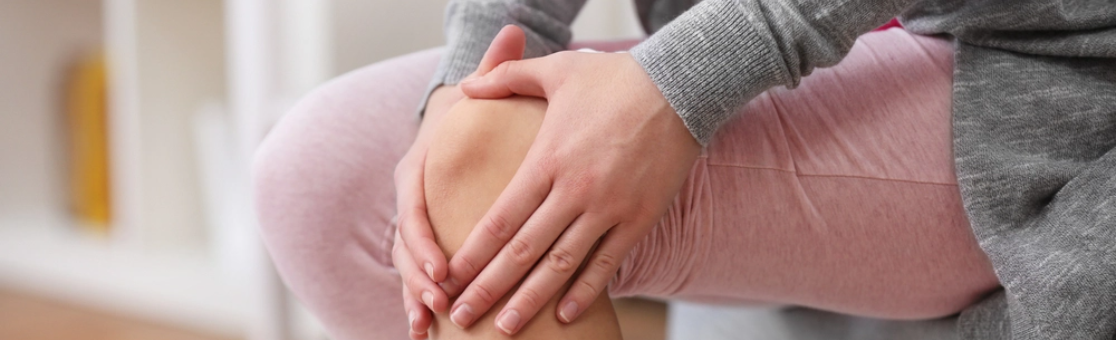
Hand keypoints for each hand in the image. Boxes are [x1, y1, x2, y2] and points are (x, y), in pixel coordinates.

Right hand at [393, 26, 526, 338]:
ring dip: (417, 298)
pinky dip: (419, 303)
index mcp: (418, 169)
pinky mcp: (426, 242)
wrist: (457, 133)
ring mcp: (415, 224)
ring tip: (430, 325)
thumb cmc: (470, 117)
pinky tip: (427, 331)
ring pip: (408, 268)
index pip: (413, 208)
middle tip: (443, 302)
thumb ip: (495, 68)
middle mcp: (411, 200)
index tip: (442, 266)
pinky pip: (417, 277)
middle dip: (421, 279)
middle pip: (408, 247)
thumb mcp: (481, 93)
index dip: (424, 241)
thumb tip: (512, 28)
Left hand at [444, 37, 701, 333]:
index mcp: (547, 158)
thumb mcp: (557, 69)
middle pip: (523, 251)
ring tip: (504, 328)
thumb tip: (465, 87)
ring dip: (530, 300)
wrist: (683, 85)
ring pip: (561, 266)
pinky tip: (565, 316)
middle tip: (461, 316)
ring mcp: (609, 208)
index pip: (501, 218)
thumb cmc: (616, 77)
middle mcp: (575, 190)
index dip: (473, 253)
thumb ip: (506, 77)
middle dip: (488, 288)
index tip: (450, 277)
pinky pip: (608, 263)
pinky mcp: (640, 218)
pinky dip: (585, 293)